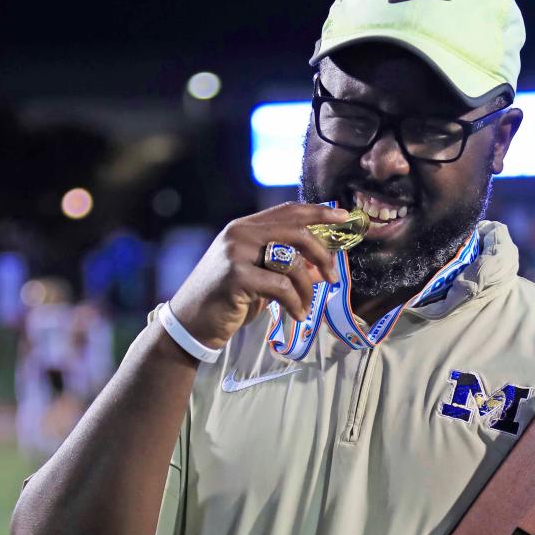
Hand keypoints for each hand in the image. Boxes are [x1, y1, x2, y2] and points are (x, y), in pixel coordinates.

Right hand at [169, 202, 350, 348]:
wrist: (191, 323)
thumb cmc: (227, 301)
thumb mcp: (260, 280)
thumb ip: (286, 268)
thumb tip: (322, 266)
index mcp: (245, 227)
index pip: (288, 211)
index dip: (318, 212)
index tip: (343, 216)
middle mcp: (240, 233)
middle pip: (296, 231)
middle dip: (322, 253)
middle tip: (334, 276)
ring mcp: (236, 253)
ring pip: (291, 262)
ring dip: (306, 289)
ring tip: (305, 307)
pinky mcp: (237, 276)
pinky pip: (281, 286)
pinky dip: (295, 303)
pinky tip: (296, 315)